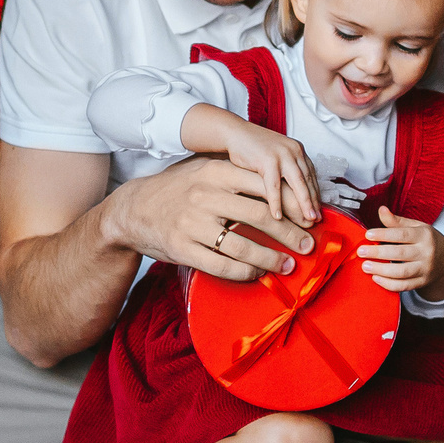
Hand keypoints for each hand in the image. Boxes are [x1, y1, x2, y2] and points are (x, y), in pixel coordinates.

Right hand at [105, 155, 312, 282]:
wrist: (133, 210)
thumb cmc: (177, 188)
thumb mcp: (204, 168)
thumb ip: (238, 173)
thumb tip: (284, 184)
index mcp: (216, 171)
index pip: (265, 187)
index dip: (293, 204)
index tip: (310, 218)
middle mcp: (205, 195)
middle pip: (261, 216)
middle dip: (291, 234)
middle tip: (309, 245)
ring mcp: (192, 223)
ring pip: (243, 245)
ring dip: (272, 258)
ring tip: (289, 264)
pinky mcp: (182, 248)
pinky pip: (221, 265)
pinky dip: (244, 272)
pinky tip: (257, 274)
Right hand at [218, 120, 319, 227]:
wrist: (235, 133)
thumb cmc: (253, 147)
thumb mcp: (276, 155)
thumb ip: (287, 169)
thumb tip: (296, 191)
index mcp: (297, 150)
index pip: (311, 175)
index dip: (316, 194)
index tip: (318, 209)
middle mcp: (293, 151)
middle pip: (308, 180)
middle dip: (314, 202)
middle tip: (318, 219)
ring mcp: (281, 155)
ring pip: (297, 183)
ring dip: (304, 203)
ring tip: (307, 219)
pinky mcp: (267, 160)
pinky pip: (274, 185)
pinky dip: (276, 202)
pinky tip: (278, 216)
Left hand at [361, 207, 443, 294]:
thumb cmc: (426, 240)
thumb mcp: (416, 227)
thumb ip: (397, 221)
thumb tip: (381, 210)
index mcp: (424, 235)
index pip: (402, 235)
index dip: (384, 234)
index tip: (368, 234)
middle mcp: (426, 252)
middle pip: (401, 254)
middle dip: (379, 253)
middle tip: (361, 252)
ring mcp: (425, 269)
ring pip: (402, 272)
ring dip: (382, 270)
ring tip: (365, 266)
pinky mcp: (421, 282)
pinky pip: (404, 286)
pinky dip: (389, 284)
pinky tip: (376, 278)